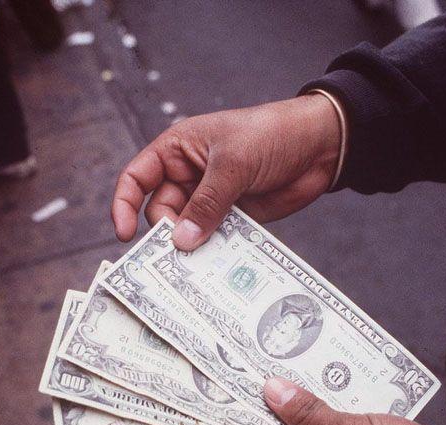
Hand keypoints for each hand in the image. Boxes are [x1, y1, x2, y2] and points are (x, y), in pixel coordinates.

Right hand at [111, 94, 340, 249]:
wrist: (321, 144)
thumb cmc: (271, 135)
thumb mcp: (234, 164)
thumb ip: (207, 203)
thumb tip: (182, 242)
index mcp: (178, 150)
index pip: (138, 178)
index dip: (125, 205)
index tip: (125, 235)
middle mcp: (189, 175)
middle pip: (161, 211)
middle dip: (166, 233)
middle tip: (176, 257)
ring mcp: (211, 198)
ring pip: (187, 229)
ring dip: (190, 247)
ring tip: (195, 267)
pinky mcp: (234, 217)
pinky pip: (214, 238)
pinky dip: (213, 252)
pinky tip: (216, 266)